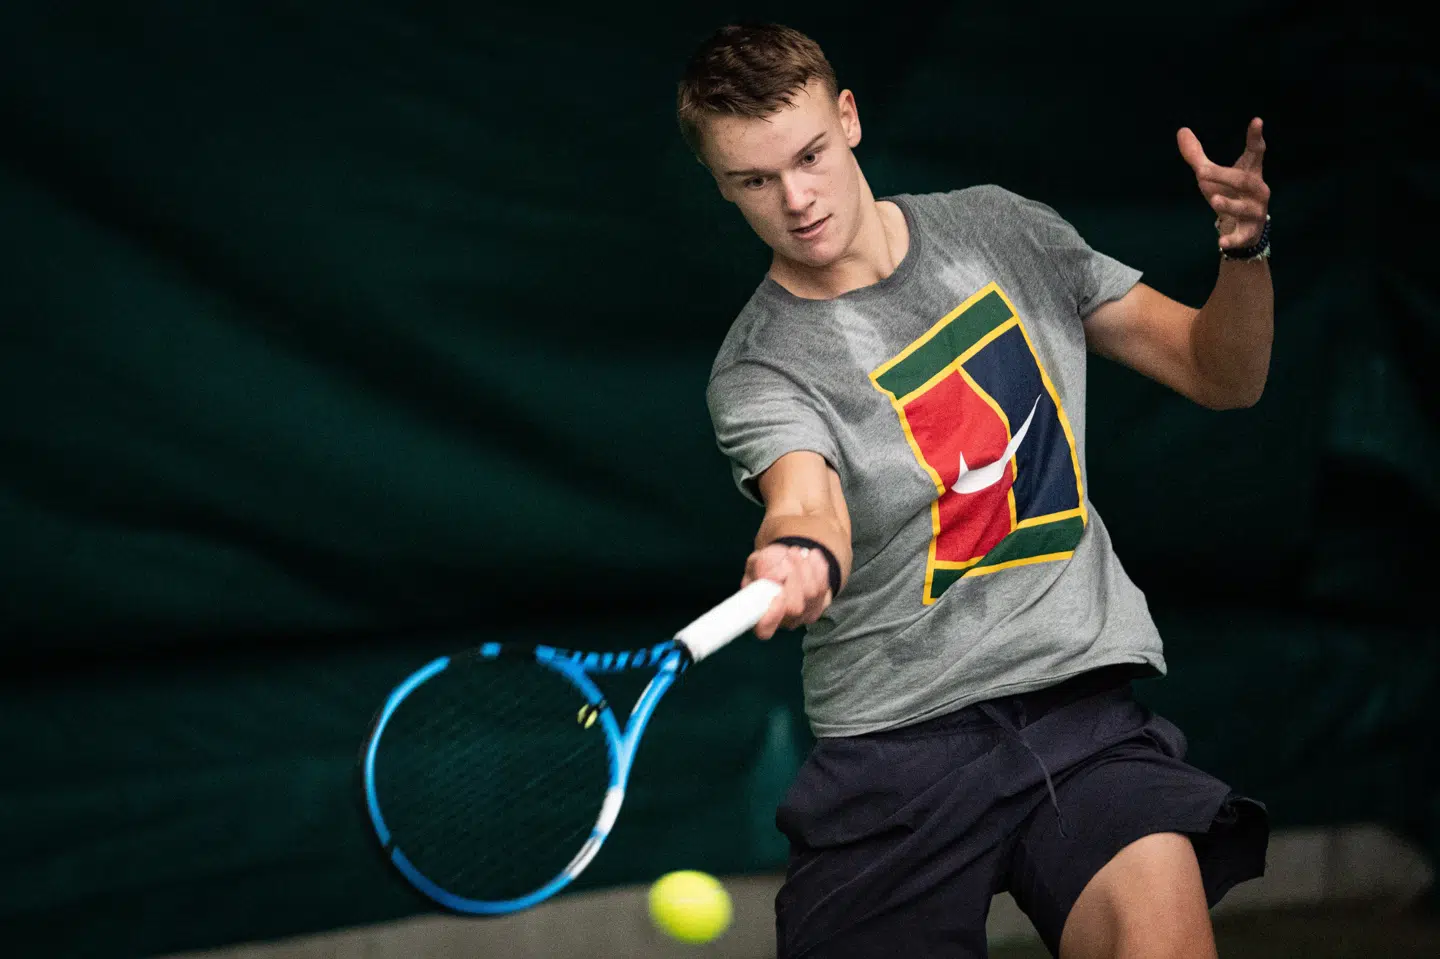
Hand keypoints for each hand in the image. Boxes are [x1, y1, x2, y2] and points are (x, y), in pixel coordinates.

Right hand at [741, 542, 832, 639]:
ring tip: (794, 552)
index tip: (777, 593)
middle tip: (786, 558)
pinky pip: (824, 586)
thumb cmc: (766, 565)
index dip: (772, 615)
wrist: (787, 562)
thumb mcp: (755, 562)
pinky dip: (818, 567)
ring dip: (803, 566)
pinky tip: (810, 556)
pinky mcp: (820, 605)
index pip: (764, 629)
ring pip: (811, 593)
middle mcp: (782, 621)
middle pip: (794, 607)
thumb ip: (759, 567)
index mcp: (759, 615)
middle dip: (792, 576)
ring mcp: (803, 616)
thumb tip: (777, 576)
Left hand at [1177, 117, 1269, 251]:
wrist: (1244, 230)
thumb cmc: (1229, 194)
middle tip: (1201, 172)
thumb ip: (1197, 156)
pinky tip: (1220, 242)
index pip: (1255, 152)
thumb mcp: (1212, 176)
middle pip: (1245, 180)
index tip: (1257, 120)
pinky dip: (1231, 239)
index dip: (1255, 137)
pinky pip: (1241, 235)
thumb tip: (1181, 130)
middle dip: (1224, 175)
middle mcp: (1258, 190)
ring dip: (1229, 203)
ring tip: (1213, 199)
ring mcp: (1255, 211)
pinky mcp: (1249, 231)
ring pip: (1244, 207)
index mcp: (1250, 172)